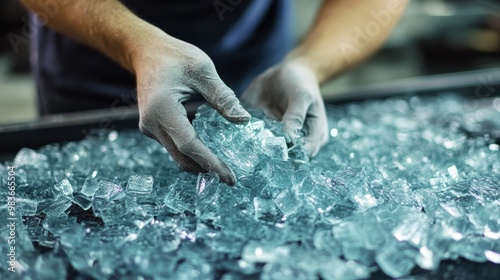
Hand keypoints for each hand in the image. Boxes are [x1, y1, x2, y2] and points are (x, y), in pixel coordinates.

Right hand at [133, 33, 249, 184]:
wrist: (146, 52)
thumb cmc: (175, 56)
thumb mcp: (203, 70)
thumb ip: (223, 97)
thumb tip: (244, 120)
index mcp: (162, 109)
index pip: (189, 145)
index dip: (211, 163)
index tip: (230, 177)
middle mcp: (152, 124)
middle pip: (182, 156)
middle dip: (207, 170)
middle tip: (232, 180)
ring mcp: (150, 128)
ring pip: (177, 155)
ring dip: (199, 165)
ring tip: (224, 171)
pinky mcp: (154, 128)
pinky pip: (174, 147)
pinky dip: (192, 154)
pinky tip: (210, 155)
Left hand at [242, 61, 328, 156]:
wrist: (286, 71)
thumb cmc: (300, 82)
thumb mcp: (301, 95)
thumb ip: (296, 116)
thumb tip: (290, 139)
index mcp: (312, 135)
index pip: (304, 154)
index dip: (292, 156)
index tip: (277, 150)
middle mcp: (295, 140)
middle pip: (285, 157)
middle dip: (271, 154)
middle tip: (259, 146)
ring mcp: (278, 137)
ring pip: (267, 151)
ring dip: (256, 148)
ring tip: (248, 140)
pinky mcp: (262, 131)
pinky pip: (252, 139)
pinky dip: (245, 138)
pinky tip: (238, 134)